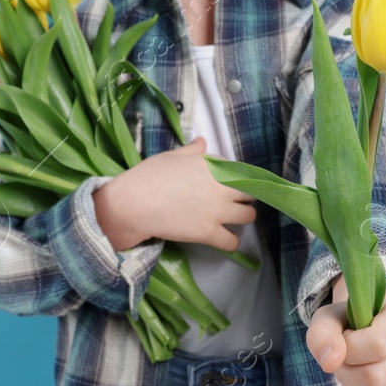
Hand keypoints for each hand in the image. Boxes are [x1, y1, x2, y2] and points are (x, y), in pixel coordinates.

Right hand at [91, 137, 257, 252]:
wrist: (134, 203)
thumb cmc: (149, 175)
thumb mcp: (170, 156)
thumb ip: (191, 151)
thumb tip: (202, 142)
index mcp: (214, 166)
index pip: (241, 171)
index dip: (237, 178)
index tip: (230, 184)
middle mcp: (222, 187)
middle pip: (250, 193)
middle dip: (244, 197)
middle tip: (232, 202)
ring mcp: (218, 211)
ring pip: (249, 216)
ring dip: (242, 218)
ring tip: (230, 220)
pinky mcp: (209, 233)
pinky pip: (232, 242)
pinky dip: (230, 242)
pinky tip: (222, 239)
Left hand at [305, 274, 385, 385]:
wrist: (368, 333)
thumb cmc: (350, 324)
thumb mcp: (330, 318)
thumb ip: (323, 333)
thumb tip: (330, 362)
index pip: (380, 345)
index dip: (350, 350)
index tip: (345, 342)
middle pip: (377, 378)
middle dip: (347, 375)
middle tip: (344, 364)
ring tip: (350, 381)